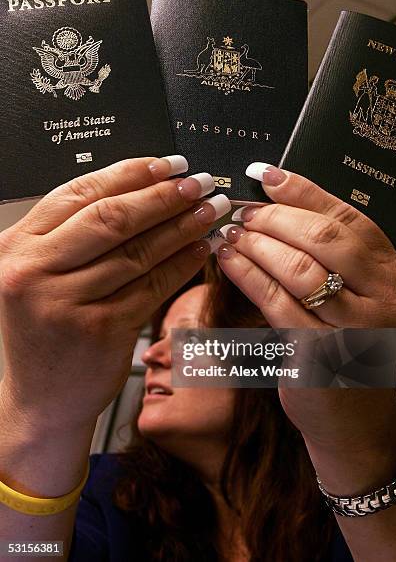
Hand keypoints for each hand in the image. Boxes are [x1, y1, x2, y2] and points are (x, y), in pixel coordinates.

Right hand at [0, 156, 229, 429]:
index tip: (167, 164)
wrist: (41, 399)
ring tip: (209, 210)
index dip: (130, 173)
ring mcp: (66, 302)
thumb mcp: (39, 275)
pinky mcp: (101, 330)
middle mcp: (35, 271)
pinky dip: (181, 264)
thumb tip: (138, 189)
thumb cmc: (45, 332)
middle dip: (162, 196)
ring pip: (137, 251)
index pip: (80, 193)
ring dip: (181, 226)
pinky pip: (151, 287)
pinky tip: (200, 249)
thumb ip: (73, 235)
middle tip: (198, 182)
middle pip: (111, 218)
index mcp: (18, 247)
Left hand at [216, 165, 395, 448]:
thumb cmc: (348, 345)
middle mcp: (381, 296)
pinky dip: (246, 274)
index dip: (300, 190)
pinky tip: (227, 260)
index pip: (344, 215)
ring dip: (255, 244)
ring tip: (229, 233)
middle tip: (241, 211)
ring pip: (296, 267)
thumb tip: (274, 203)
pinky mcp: (319, 352)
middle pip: (320, 237)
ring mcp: (353, 327)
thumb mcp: (353, 295)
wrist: (353, 414)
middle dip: (272, 218)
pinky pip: (275, 300)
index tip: (265, 175)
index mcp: (391, 271)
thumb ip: (327, 254)